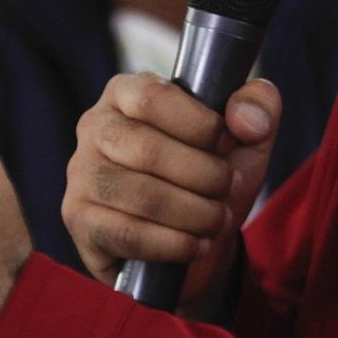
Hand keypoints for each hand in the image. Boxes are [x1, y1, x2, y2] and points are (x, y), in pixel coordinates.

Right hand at [62, 72, 279, 310]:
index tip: (227, 143)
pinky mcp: (80, 221)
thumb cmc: (209, 176)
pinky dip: (174, 244)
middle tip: (226, 188)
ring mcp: (81, 175)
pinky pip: (129, 234)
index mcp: (126, 92)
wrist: (191, 245)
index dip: (200, 125)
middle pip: (148, 149)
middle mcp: (94, 127)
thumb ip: (258, 105)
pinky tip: (196, 244)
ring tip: (217, 219)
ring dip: (195, 213)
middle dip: (204, 175)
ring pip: (142, 195)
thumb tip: (246, 118)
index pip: (153, 97)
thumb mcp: (245, 136)